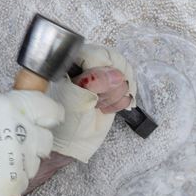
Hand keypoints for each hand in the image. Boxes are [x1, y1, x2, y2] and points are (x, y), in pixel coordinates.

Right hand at [0, 90, 63, 195]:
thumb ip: (0, 100)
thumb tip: (9, 96)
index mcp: (14, 109)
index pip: (50, 111)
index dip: (49, 116)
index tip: (48, 120)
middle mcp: (23, 134)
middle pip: (46, 141)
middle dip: (34, 142)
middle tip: (16, 145)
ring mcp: (20, 163)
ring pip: (33, 164)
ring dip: (20, 163)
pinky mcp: (14, 186)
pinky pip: (21, 184)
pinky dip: (10, 182)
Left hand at [49, 43, 136, 162]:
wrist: (72, 140)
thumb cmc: (65, 120)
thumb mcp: (75, 99)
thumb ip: (93, 83)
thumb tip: (117, 74)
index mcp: (72, 59)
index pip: (100, 54)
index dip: (103, 74)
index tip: (97, 90)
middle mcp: (88, 62)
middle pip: (116, 62)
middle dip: (110, 86)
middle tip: (97, 100)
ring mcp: (102, 74)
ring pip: (125, 75)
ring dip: (115, 95)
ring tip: (98, 105)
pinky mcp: (113, 86)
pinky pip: (130, 87)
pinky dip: (121, 101)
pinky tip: (106, 107)